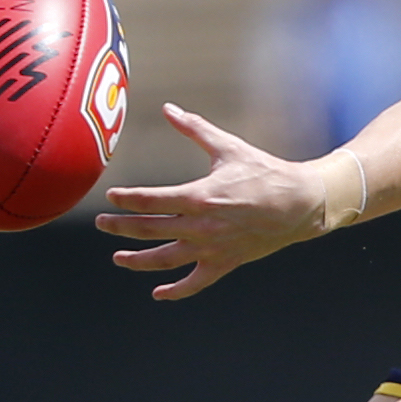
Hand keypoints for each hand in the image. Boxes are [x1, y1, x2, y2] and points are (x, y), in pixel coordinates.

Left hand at [94, 101, 336, 301]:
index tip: (110, 197)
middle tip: (101, 223)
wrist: (299, 203)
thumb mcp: (227, 147)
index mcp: (199, 196)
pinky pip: (195, 282)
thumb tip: (168, 108)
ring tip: (118, 257)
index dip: (126, 199)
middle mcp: (201, 226)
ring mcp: (211, 248)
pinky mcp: (224, 262)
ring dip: (138, 261)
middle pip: (150, 229)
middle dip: (121, 227)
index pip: (151, 200)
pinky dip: (176, 290)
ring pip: (165, 259)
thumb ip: (194, 129)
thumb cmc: (263, 171)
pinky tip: (158, 293)